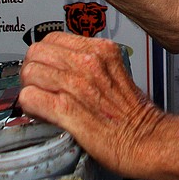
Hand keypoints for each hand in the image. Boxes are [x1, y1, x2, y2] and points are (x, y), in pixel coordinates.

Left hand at [19, 32, 163, 177]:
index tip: (45, 69)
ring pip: (30, 73)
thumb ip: (91, 64)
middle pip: (37, 52)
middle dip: (32, 70)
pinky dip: (29, 106)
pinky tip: (39, 114)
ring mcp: (77, 85)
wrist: (148, 141)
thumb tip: (62, 67)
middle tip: (37, 86)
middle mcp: (87, 62)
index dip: (44, 56)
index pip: (52, 39)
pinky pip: (31, 98)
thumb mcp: (115, 71)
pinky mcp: (67, 110)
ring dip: (29, 89)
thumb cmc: (134, 114)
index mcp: (100, 50)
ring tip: (38, 102)